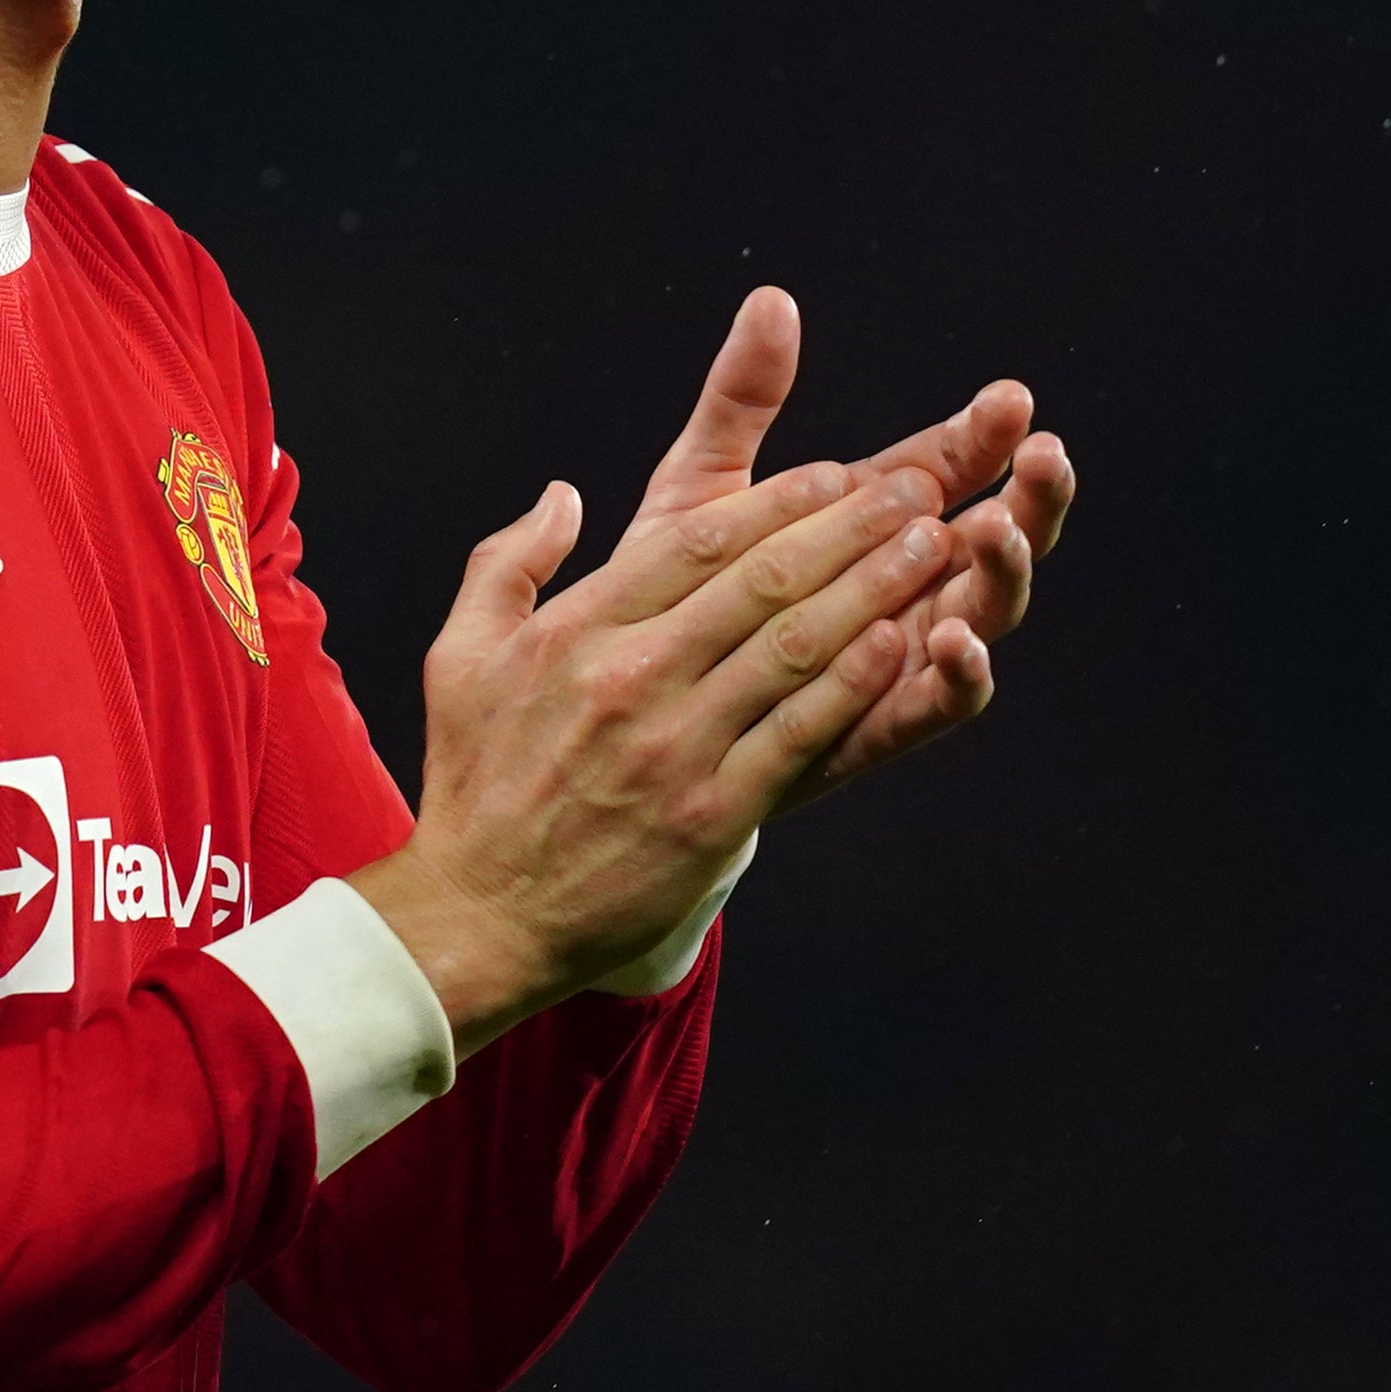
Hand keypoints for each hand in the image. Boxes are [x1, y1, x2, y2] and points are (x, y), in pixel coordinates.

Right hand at [351, 290, 1072, 1053]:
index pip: (695, 542)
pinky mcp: (710, 816)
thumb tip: (564, 496)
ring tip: (932, 546)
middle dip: (850, 527)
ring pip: (793, 649)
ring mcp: (674, 749)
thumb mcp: (459, 656)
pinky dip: (853, 685)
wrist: (482, 916)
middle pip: (760, 582)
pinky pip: (797, 735)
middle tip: (915, 491)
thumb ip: (509, 564)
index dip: (778, 501)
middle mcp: (628, 679)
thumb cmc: (475, 782)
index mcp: (575, 632)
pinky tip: (901, 643)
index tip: (837, 475)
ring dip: (873, 590)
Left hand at [628, 288, 1073, 795]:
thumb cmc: (674, 596)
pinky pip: (935, 707)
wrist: (636, 720)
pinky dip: (958, 674)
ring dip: (1005, 575)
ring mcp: (898, 660)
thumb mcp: (700, 488)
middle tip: (1045, 455)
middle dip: (1029, 498)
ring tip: (999, 531)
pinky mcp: (873, 728)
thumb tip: (771, 298)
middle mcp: (902, 590)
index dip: (980, 434)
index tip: (1009, 396)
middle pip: (993, 538)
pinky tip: (954, 637)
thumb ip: (740, 401)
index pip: (946, 467)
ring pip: (982, 615)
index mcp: (869, 526)